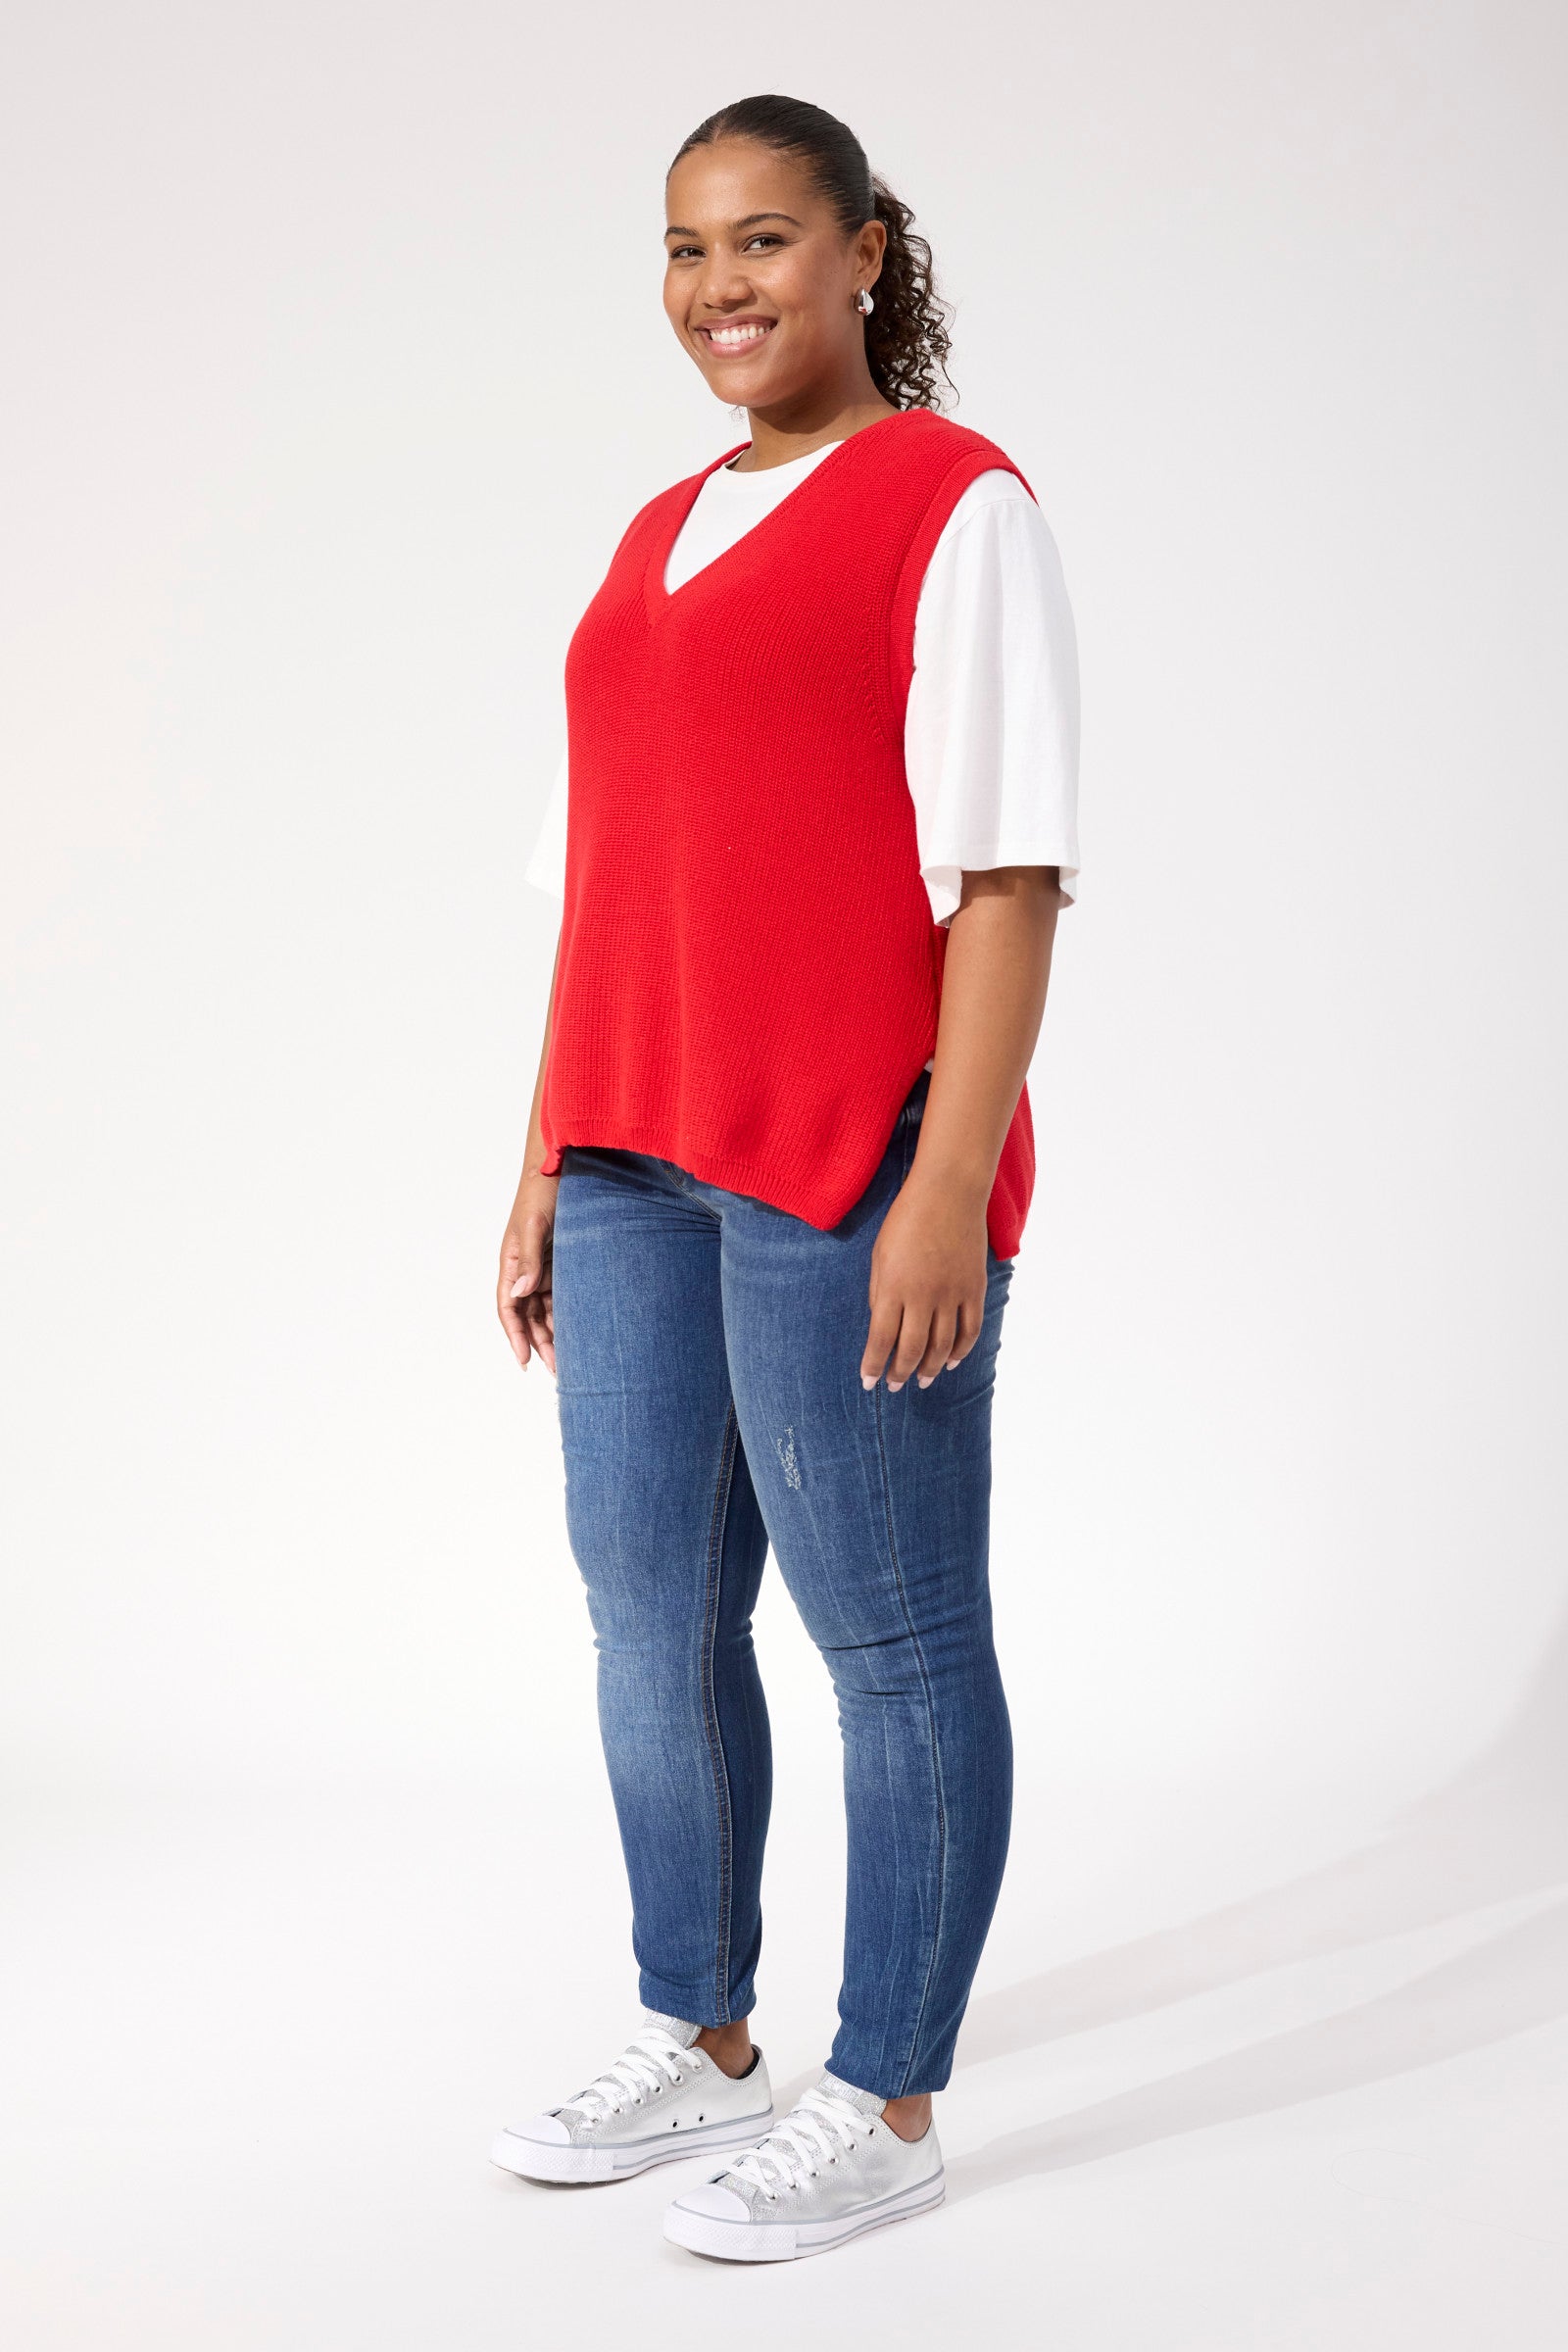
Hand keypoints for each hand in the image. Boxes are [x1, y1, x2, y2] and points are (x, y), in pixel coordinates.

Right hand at [498, 1169, 559, 1373]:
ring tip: (571, 1359)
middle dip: (539, 1343)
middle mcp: (524, 1268)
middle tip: (557, 1370)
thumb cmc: (544, 1192)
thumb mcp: (536, 1225)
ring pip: (546, 1309)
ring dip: (555, 1333)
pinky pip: (562, 1294)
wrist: (564, 1166)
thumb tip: (520, 1292)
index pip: (508, 1308)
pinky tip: (581, 1330)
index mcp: (511, 1261)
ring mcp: (543, 1266)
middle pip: (528, 1315)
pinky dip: (568, 1313)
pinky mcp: (562, 1261)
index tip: (525, 1362)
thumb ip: (529, 1260)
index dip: (515, 1337)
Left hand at [860, 1168, 988, 1391]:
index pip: (881, 1340)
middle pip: (912, 1349)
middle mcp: (923, 1296)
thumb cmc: (906, 1220)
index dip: (873, 1366)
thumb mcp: (880, 1256)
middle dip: (901, 1373)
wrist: (948, 1193)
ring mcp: (952, 1293)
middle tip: (895, 1386)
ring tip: (922, 1381)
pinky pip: (970, 1330)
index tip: (868, 1382)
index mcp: (893, 1287)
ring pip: (942, 1345)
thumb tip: (884, 1329)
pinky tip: (950, 1362)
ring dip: (930, 1368)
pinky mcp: (975, 1288)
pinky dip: (961, 1351)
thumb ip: (880, 1294)